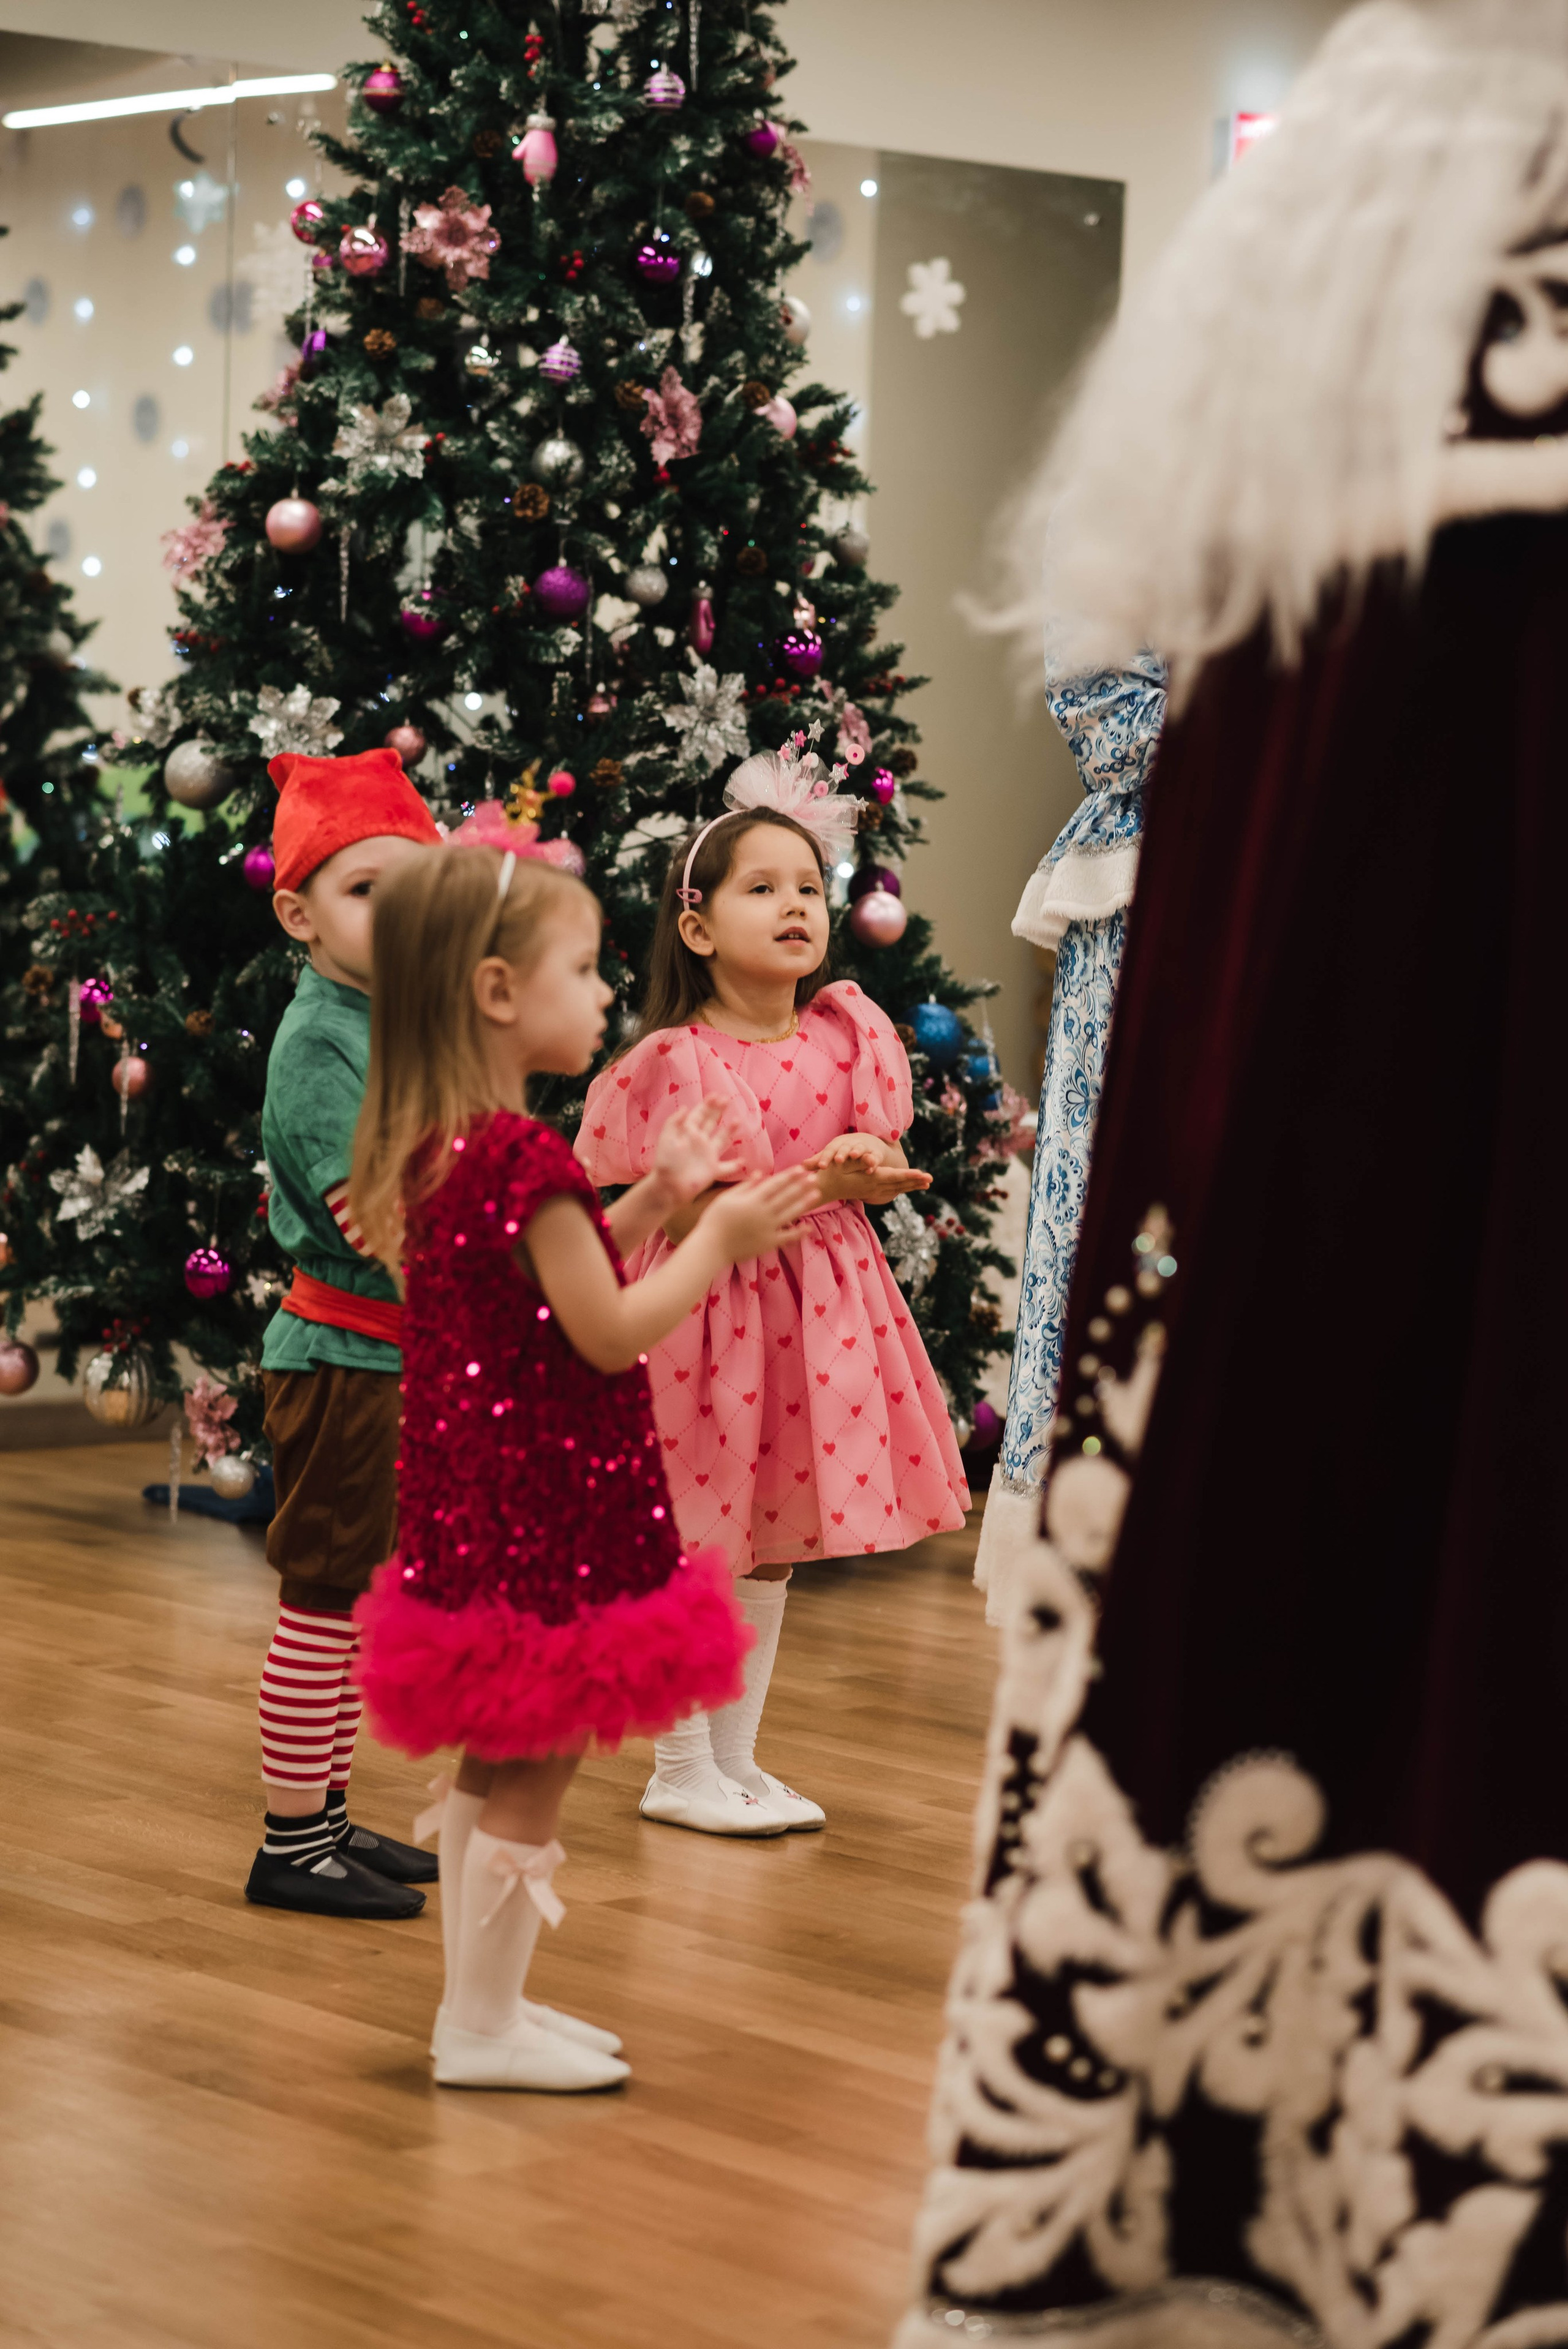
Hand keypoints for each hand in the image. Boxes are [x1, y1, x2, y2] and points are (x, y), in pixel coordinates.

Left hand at [648, 1098, 745, 1208]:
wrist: (668, 1187)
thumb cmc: (665, 1163)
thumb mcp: (666, 1139)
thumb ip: (674, 1123)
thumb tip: (684, 1107)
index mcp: (688, 1134)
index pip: (699, 1115)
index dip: (707, 1105)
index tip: (715, 1095)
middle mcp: (699, 1142)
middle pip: (711, 1123)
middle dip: (718, 1111)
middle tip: (727, 1099)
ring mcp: (707, 1156)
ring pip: (721, 1141)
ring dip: (729, 1131)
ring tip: (738, 1121)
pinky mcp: (713, 1170)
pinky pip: (727, 1167)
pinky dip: (735, 1165)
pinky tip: (743, 1161)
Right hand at [704, 1168, 818, 1261]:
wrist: (711, 1246)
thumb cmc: (714, 1220)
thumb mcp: (726, 1198)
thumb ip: (745, 1186)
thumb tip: (761, 1173)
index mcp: (752, 1200)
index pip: (775, 1184)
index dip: (789, 1176)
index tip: (801, 1168)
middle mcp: (763, 1213)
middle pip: (786, 1196)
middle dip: (801, 1185)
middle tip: (815, 1177)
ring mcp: (767, 1228)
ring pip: (790, 1213)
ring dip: (804, 1203)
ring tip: (817, 1194)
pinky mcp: (768, 1242)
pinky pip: (787, 1237)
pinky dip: (798, 1232)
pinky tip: (808, 1227)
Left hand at [803, 1133, 884, 1174]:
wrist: (867, 1144)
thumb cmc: (843, 1152)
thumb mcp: (831, 1155)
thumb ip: (818, 1161)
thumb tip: (801, 1166)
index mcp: (837, 1145)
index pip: (830, 1150)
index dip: (825, 1158)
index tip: (821, 1167)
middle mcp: (850, 1144)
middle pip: (845, 1147)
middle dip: (842, 1153)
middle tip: (838, 1160)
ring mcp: (864, 1148)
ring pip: (861, 1149)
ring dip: (858, 1152)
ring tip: (855, 1156)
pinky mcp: (875, 1154)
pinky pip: (875, 1158)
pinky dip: (873, 1163)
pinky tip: (870, 1171)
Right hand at [820, 1161, 932, 1206]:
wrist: (822, 1188)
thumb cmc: (831, 1172)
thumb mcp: (843, 1163)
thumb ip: (859, 1162)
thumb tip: (871, 1162)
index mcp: (871, 1179)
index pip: (895, 1177)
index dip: (911, 1176)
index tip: (924, 1175)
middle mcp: (874, 1187)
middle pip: (900, 1184)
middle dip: (916, 1181)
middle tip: (931, 1180)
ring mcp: (872, 1191)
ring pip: (896, 1189)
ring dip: (911, 1186)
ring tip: (925, 1184)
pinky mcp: (870, 1192)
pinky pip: (890, 1191)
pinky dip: (901, 1188)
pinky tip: (906, 1187)